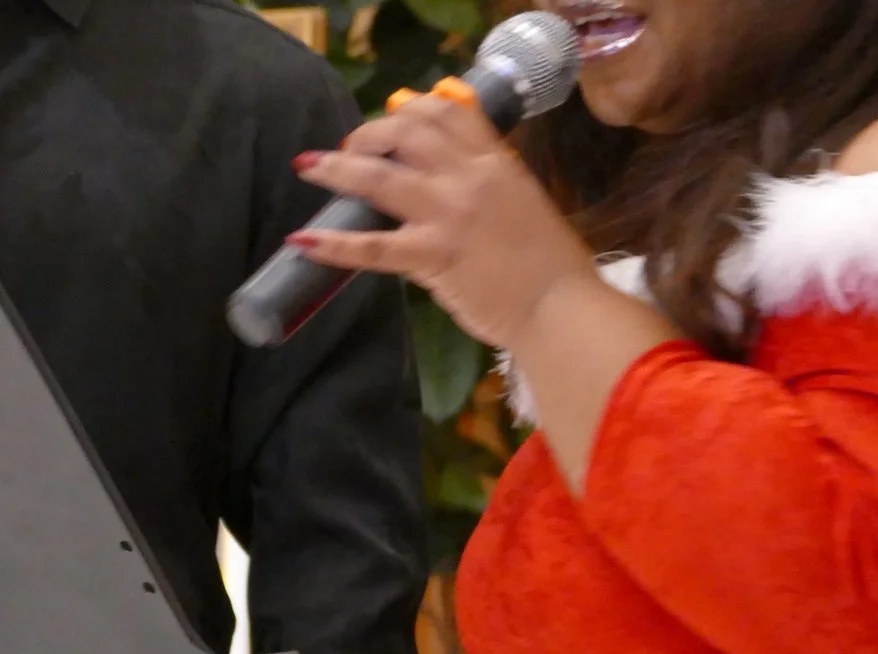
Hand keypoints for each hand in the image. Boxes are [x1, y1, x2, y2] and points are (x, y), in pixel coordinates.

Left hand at [289, 92, 597, 347]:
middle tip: (348, 150)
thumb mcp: (528, 205)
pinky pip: (372, 247)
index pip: (444, 112)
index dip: (408, 111)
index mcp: (497, 164)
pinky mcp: (433, 256)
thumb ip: (490, 187)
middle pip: (403, 130)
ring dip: (334, 168)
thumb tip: (449, 183)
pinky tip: (303, 242)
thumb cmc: (556, 267)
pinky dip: (333, 245)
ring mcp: (448, 215)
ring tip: (308, 167)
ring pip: (376, 176)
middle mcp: (469, 178)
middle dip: (367, 134)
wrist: (566, 310)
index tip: (391, 125)